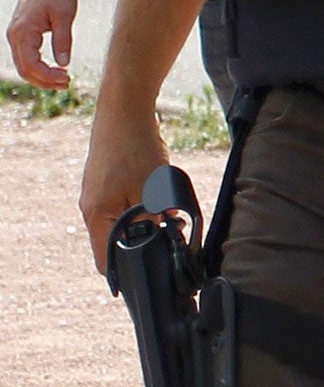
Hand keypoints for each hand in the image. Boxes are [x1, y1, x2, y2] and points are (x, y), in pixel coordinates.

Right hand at [8, 0, 77, 89]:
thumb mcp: (64, 14)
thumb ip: (63, 40)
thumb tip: (64, 64)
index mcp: (23, 33)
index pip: (30, 65)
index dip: (48, 77)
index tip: (67, 79)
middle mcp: (15, 37)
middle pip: (25, 69)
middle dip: (44, 81)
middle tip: (67, 83)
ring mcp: (16, 36)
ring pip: (24, 65)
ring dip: (42, 76)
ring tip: (63, 80)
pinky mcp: (22, 34)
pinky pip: (26, 57)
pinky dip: (39, 67)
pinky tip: (54, 70)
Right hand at [79, 97, 168, 274]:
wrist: (125, 110)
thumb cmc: (135, 147)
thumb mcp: (151, 188)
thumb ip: (154, 219)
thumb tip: (163, 240)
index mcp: (96, 216)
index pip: (106, 259)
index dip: (127, 272)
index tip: (151, 276)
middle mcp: (91, 208)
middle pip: (114, 241)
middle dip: (142, 243)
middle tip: (169, 239)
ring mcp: (97, 194)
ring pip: (121, 221)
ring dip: (144, 222)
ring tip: (168, 216)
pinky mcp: (106, 182)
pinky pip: (123, 204)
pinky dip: (141, 205)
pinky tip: (159, 197)